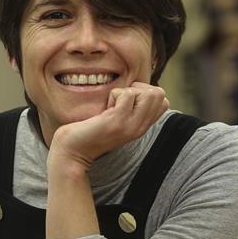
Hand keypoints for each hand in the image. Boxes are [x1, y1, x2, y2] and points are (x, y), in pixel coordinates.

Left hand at [48, 82, 169, 169]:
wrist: (73, 151)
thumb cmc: (91, 131)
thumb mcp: (117, 119)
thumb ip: (130, 108)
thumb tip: (138, 87)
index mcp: (142, 127)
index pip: (164, 101)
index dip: (146, 92)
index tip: (127, 100)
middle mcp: (140, 128)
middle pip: (159, 94)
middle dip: (139, 88)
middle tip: (120, 99)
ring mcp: (130, 125)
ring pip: (149, 93)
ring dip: (128, 90)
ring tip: (113, 104)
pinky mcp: (117, 121)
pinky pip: (127, 94)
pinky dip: (114, 94)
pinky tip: (104, 108)